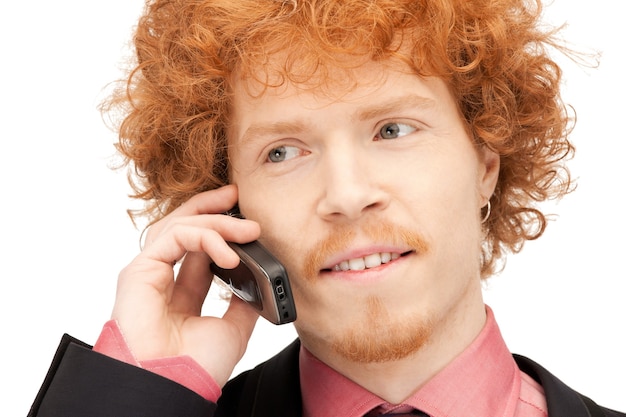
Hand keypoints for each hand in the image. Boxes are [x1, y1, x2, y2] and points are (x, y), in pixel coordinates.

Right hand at [111, 185, 260, 386]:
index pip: (199, 249)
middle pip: (185, 229)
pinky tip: (228, 253)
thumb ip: (243, 303)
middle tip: (238, 196)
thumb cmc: (196, 367)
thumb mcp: (233, 329)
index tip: (245, 219)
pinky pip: (174, 237)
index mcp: (182, 294)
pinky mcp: (139, 271)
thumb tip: (261, 283)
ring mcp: (149, 273)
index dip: (220, 230)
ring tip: (247, 227)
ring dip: (215, 221)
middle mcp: (163, 280)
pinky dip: (204, 237)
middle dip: (212, 209)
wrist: (175, 386)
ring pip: (179, 227)